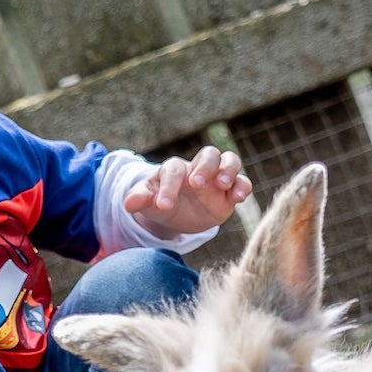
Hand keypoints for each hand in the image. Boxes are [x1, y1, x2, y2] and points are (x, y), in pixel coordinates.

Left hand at [123, 146, 251, 236]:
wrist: (178, 216)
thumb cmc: (162, 203)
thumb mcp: (148, 204)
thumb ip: (139, 200)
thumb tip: (128, 203)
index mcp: (175, 169)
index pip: (174, 170)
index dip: (169, 187)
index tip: (163, 205)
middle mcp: (199, 168)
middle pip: (208, 154)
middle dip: (204, 167)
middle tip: (196, 184)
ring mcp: (217, 178)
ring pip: (230, 160)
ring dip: (229, 170)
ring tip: (223, 185)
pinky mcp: (230, 191)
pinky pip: (242, 182)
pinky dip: (242, 187)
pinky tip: (237, 198)